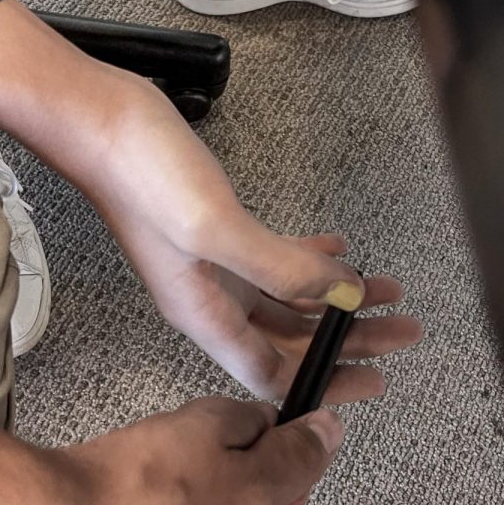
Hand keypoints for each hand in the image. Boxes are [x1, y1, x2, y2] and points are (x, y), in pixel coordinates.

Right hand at [86, 77, 421, 400]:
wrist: (99, 122)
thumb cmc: (144, 177)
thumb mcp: (215, 227)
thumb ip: (280, 267)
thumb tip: (343, 296)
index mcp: (206, 314)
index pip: (273, 373)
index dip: (326, 382)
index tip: (376, 381)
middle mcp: (211, 300)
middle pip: (291, 337)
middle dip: (349, 336)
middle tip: (404, 327)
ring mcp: (214, 267)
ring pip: (288, 298)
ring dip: (337, 295)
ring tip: (388, 287)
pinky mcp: (217, 233)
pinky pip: (273, 260)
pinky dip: (309, 260)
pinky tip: (339, 251)